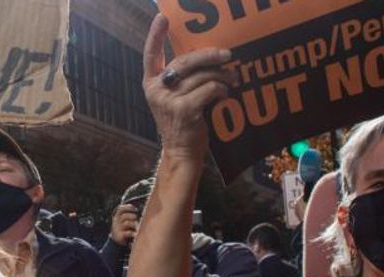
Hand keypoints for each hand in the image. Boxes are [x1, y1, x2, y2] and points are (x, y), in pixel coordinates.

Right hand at [110, 204, 138, 246]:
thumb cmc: (123, 227)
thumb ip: (129, 214)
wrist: (116, 239)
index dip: (128, 207)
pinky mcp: (120, 235)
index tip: (135, 209)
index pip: (120, 209)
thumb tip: (139, 210)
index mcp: (117, 216)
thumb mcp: (123, 220)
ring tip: (138, 226)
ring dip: (134, 224)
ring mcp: (118, 228)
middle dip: (132, 216)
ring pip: (127, 223)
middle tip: (136, 218)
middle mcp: (116, 222)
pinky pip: (128, 232)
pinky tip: (137, 233)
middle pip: (124, 216)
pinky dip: (134, 232)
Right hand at [143, 15, 236, 160]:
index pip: (150, 54)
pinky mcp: (184, 110)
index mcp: (150, 82)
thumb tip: (209, 57)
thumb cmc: (181, 122)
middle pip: (184, 61)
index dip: (156, 35)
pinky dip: (221, 89)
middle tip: (228, 55)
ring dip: (222, 75)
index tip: (162, 17)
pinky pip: (209, 89)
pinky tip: (226, 94)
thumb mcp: (173, 97)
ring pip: (202, 76)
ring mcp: (168, 100)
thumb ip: (181, 79)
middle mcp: (156, 89)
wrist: (180, 152)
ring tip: (233, 78)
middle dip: (209, 55)